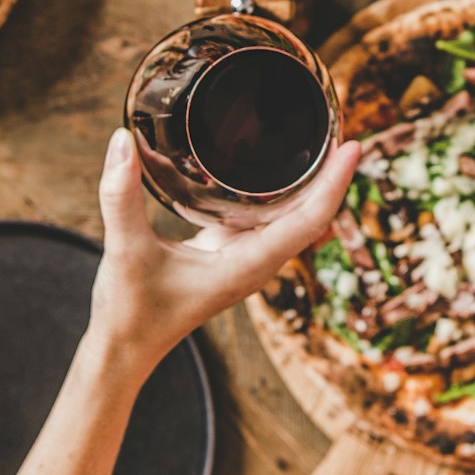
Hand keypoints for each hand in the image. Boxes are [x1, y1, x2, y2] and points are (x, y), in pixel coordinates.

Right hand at [86, 129, 360, 374]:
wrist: (123, 349)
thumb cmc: (130, 311)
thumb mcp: (125, 249)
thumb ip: (120, 196)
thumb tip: (120, 140)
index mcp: (247, 266)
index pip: (309, 221)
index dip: (335, 183)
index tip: (354, 147)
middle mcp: (255, 263)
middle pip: (311, 216)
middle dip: (331, 174)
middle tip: (343, 125)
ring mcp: (244, 259)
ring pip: (291, 216)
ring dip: (309, 181)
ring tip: (322, 136)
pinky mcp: (227, 253)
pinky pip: (266, 217)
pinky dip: (278, 190)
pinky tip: (273, 164)